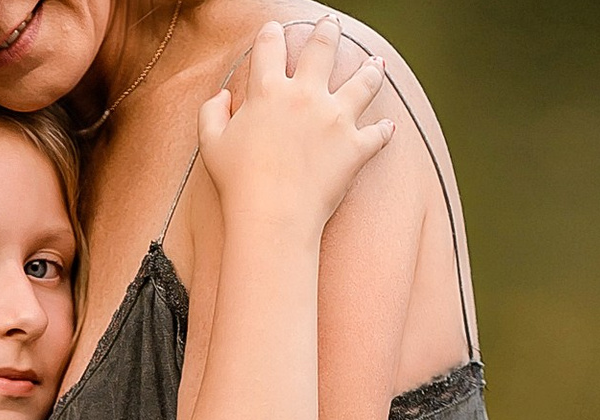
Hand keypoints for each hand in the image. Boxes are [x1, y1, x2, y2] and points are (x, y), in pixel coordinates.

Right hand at [198, 18, 393, 231]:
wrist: (273, 215)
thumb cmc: (239, 182)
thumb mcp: (211, 144)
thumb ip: (212, 112)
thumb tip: (223, 95)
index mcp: (269, 90)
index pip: (271, 46)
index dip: (272, 34)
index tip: (274, 30)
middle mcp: (306, 96)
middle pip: (322, 49)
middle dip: (328, 31)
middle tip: (332, 23)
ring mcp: (336, 119)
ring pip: (363, 81)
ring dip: (371, 69)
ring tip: (377, 62)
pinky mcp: (356, 147)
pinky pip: (378, 134)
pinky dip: (384, 130)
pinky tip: (388, 126)